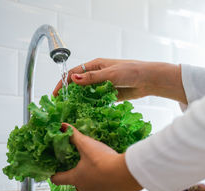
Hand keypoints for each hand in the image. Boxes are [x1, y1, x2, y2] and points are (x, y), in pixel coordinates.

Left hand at [52, 123, 142, 190]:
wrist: (125, 174)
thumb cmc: (103, 161)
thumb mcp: (86, 145)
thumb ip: (74, 136)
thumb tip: (63, 126)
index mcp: (75, 178)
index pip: (57, 180)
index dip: (54, 174)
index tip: (54, 170)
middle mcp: (84, 188)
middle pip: (73, 183)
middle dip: (74, 175)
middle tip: (77, 164)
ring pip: (88, 186)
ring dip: (88, 177)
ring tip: (93, 166)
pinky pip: (101, 187)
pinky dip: (101, 179)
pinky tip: (107, 170)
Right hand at [53, 58, 186, 104]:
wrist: (149, 80)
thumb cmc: (131, 71)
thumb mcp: (110, 73)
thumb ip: (92, 77)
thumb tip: (73, 78)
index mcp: (95, 65)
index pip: (74, 73)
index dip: (63, 83)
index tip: (56, 94)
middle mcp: (97, 74)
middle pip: (79, 84)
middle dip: (69, 93)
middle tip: (62, 105)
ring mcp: (103, 85)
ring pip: (87, 93)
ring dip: (80, 100)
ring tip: (72, 110)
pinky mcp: (110, 95)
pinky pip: (97, 100)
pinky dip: (92, 105)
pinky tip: (86, 112)